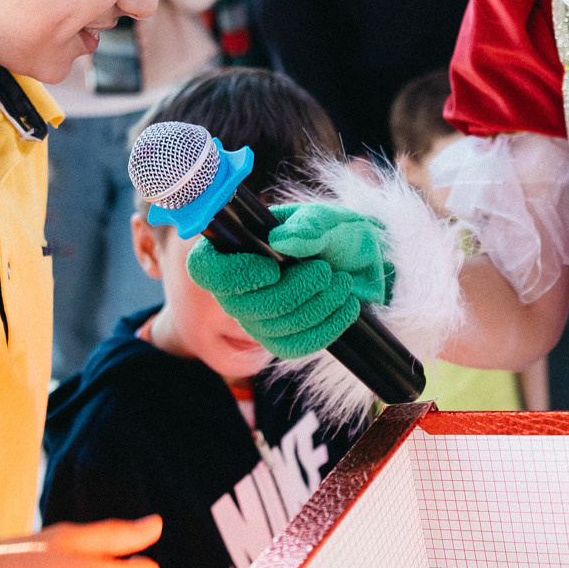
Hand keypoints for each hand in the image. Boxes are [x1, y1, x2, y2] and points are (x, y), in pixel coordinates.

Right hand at [186, 204, 391, 359]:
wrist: (364, 263)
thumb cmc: (338, 235)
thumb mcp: (329, 221)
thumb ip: (308, 226)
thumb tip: (281, 241)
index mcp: (236, 246)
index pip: (204, 269)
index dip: (232, 275)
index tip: (273, 269)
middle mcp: (238, 286)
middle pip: (241, 305)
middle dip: (291, 292)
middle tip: (325, 271)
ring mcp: (256, 316)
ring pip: (269, 328)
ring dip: (314, 308)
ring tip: (342, 283)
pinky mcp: (280, 338)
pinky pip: (292, 346)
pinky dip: (325, 329)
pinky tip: (345, 308)